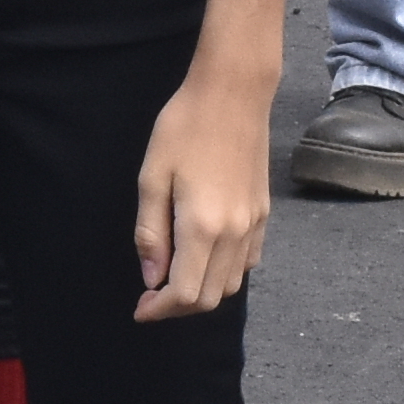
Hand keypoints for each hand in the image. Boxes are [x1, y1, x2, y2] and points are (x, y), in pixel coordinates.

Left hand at [134, 55, 276, 319]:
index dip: (159, 310)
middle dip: (177, 308)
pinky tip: (204, 256)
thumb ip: (150, 232)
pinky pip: (248, 262)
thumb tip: (151, 277)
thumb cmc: (184, 127)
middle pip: (209, 298)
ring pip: (231, 284)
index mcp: (202, 226)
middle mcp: (234, 233)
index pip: (184, 294)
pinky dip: (225, 273)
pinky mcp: (264, 213)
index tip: (140, 308)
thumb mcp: (152, 177)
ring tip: (175, 277)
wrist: (233, 93)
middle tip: (151, 295)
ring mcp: (253, 224)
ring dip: (202, 292)